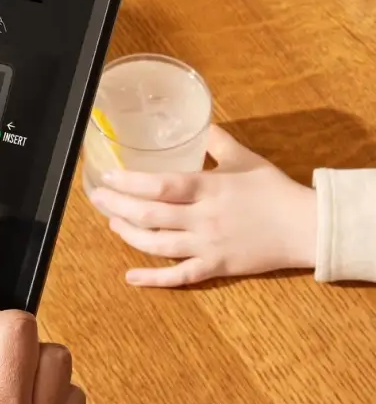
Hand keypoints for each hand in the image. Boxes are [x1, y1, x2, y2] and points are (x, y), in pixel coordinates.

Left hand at [90, 125, 316, 286]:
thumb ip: (216, 141)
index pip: (160, 186)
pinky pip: (179, 277)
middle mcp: (203, 217)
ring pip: (158, 246)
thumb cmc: (273, 189)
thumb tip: (199, 124)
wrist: (305, 226)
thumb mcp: (244, 158)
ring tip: (112, 223)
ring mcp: (208, 245)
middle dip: (118, 207)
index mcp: (208, 188)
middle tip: (97, 198)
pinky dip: (153, 279)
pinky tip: (130, 277)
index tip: (107, 177)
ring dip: (129, 235)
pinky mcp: (215, 267)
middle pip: (151, 215)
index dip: (129, 183)